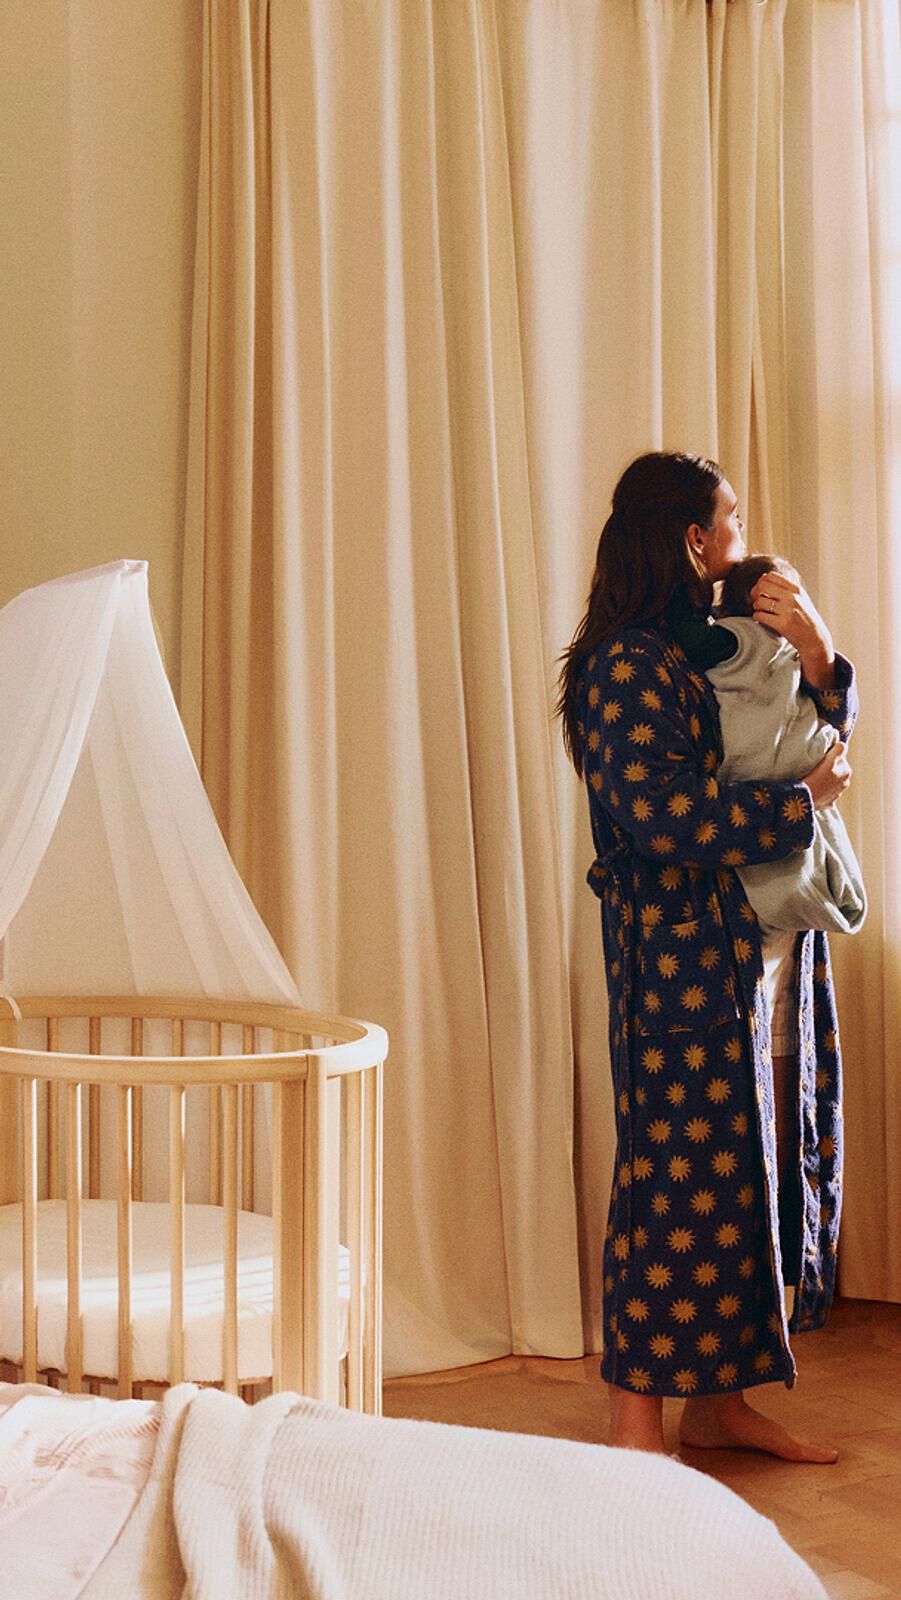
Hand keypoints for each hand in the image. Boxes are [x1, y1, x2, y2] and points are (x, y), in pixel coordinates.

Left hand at [750, 570, 835, 688]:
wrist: (815, 638)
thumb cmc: (805, 618)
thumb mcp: (801, 598)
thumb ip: (786, 588)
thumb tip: (764, 577)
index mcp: (796, 589)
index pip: (771, 576)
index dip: (762, 582)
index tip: (762, 591)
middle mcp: (792, 598)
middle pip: (763, 586)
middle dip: (756, 593)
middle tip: (757, 601)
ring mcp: (787, 611)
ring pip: (760, 601)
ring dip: (756, 607)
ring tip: (761, 611)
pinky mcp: (782, 624)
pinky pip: (760, 616)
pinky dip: (757, 617)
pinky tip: (761, 619)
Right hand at [804, 742, 850, 809]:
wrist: (801, 799)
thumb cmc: (814, 778)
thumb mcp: (828, 760)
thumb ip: (839, 750)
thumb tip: (842, 745)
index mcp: (846, 771)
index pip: (838, 756)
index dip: (828, 756)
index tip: (819, 759)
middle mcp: (845, 783)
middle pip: (835, 769)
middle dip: (828, 768)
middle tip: (814, 769)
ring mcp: (836, 795)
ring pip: (830, 782)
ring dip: (824, 780)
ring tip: (812, 780)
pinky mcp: (828, 804)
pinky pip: (824, 795)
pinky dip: (820, 793)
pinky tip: (813, 790)